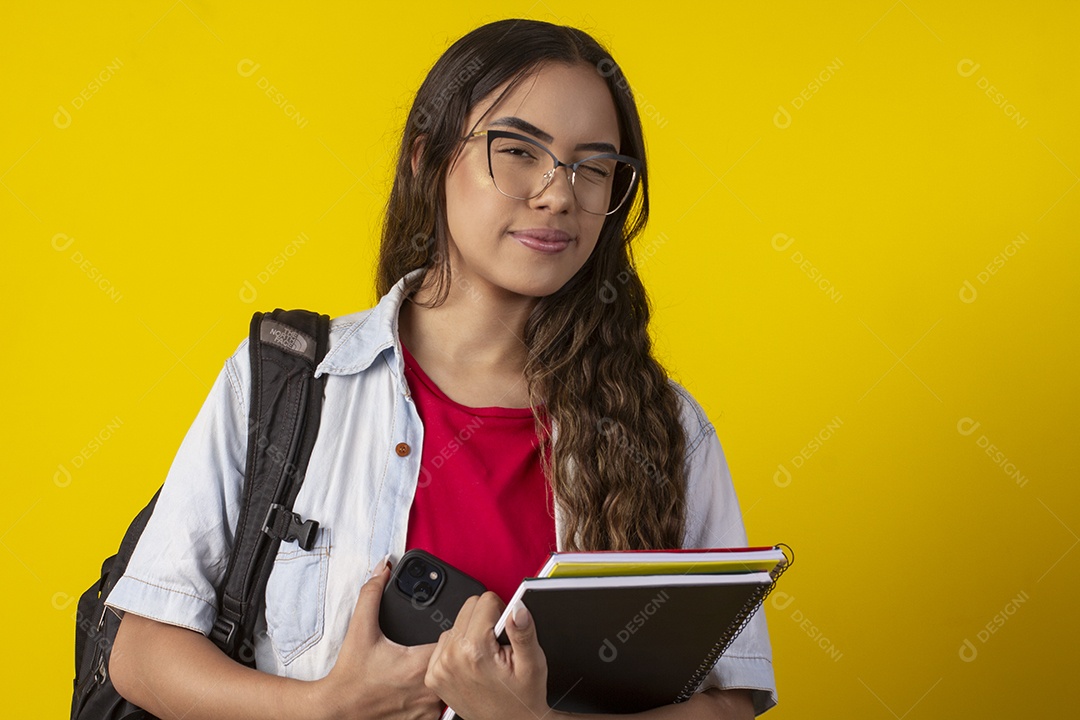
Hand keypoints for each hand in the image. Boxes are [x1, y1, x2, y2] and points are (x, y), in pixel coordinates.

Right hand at [312, 560, 443, 719]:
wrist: (338, 712)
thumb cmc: (351, 675)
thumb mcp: (359, 630)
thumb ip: (372, 595)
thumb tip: (382, 569)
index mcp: (418, 663)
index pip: (453, 640)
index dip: (450, 631)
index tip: (439, 629)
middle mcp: (429, 689)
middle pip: (454, 661)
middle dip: (446, 652)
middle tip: (427, 648)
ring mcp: (428, 709)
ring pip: (451, 683)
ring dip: (443, 674)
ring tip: (421, 668)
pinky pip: (442, 704)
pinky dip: (435, 695)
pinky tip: (418, 687)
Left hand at [425, 592, 549, 719]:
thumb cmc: (521, 700)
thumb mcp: (532, 665)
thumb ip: (523, 633)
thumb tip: (517, 608)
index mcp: (475, 650)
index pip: (485, 600)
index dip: (502, 611)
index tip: (506, 631)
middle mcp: (451, 657)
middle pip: (469, 608)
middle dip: (486, 620)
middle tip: (498, 645)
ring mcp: (439, 667)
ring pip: (457, 623)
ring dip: (472, 632)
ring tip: (486, 655)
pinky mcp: (433, 674)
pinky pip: (445, 641)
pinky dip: (459, 646)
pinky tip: (473, 661)